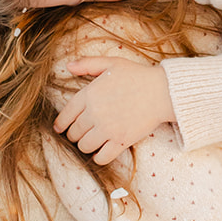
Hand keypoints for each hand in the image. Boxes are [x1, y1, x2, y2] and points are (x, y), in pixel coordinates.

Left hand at [52, 58, 175, 164]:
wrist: (162, 91)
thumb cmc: (137, 76)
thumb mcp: (111, 63)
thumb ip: (88, 64)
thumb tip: (68, 67)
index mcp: (89, 94)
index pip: (66, 114)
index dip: (60, 124)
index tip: (59, 129)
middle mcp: (95, 113)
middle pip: (74, 132)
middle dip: (74, 135)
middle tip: (79, 134)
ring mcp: (108, 129)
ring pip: (84, 146)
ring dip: (85, 145)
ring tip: (90, 142)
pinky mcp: (121, 141)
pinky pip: (101, 157)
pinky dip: (98, 157)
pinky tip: (101, 152)